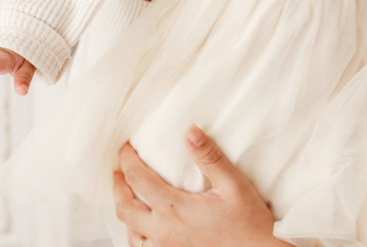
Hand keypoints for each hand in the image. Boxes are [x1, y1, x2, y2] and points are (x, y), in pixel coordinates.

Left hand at [114, 125, 284, 246]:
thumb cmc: (249, 222)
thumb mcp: (232, 183)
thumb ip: (209, 157)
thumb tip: (190, 131)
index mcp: (175, 208)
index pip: (137, 179)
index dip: (127, 160)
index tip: (125, 148)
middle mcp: (164, 231)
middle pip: (124, 208)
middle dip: (117, 187)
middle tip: (117, 172)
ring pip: (130, 233)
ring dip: (125, 213)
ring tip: (127, 198)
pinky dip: (137, 235)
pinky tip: (143, 227)